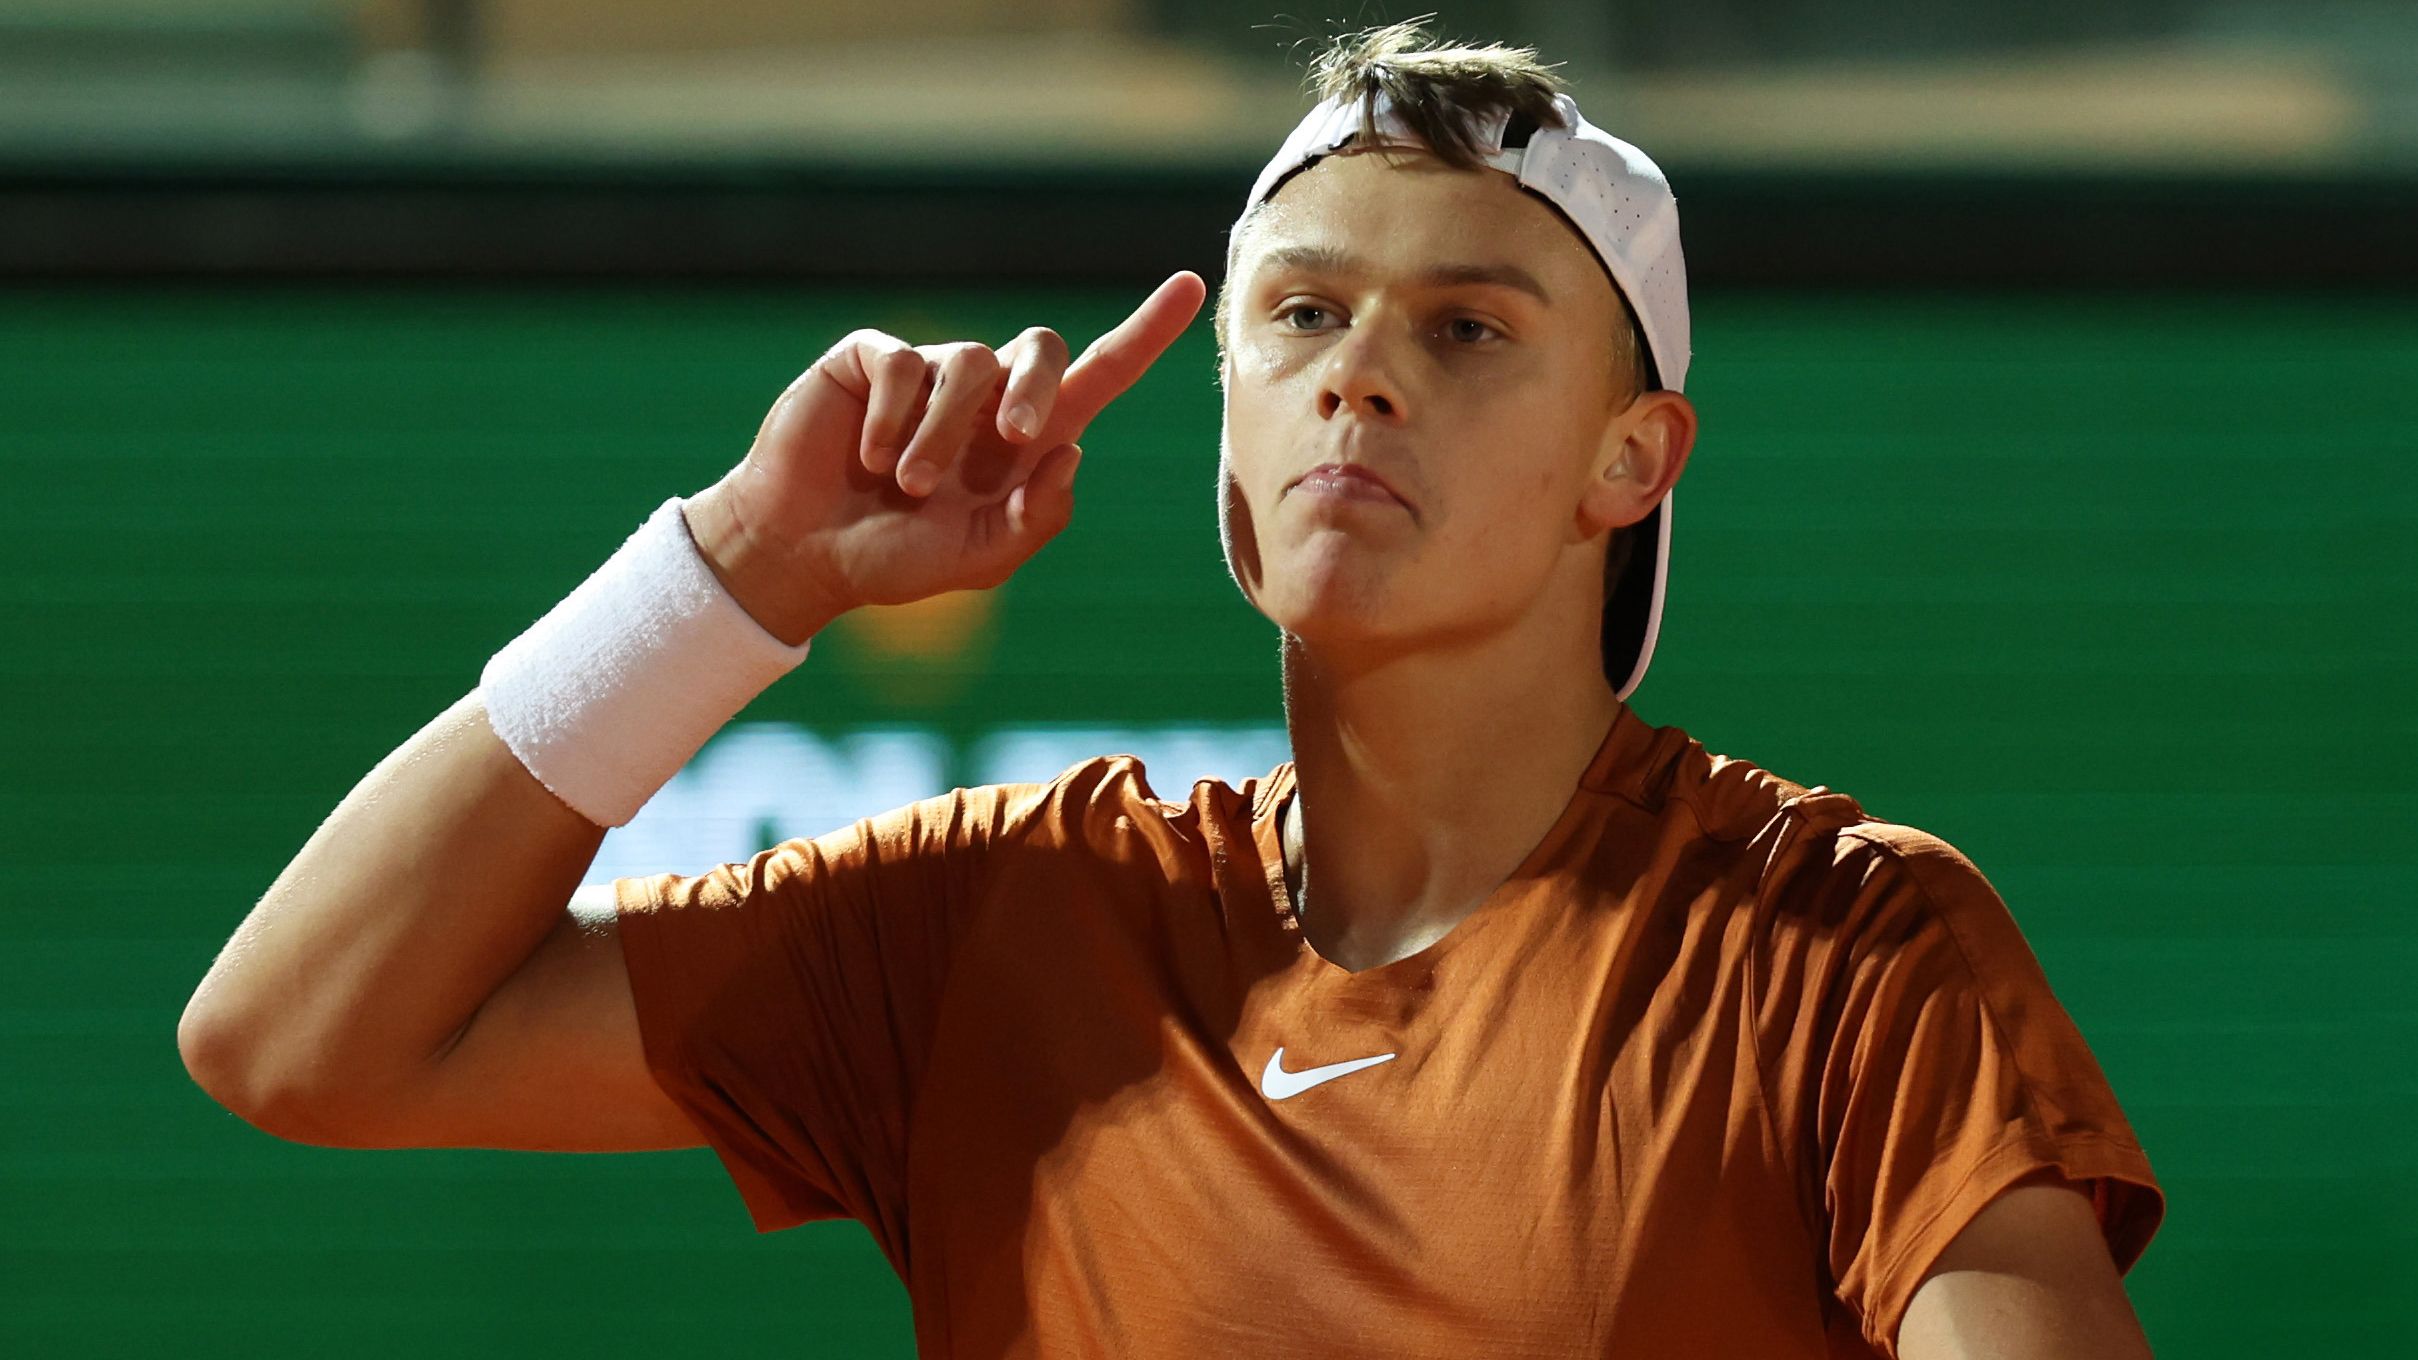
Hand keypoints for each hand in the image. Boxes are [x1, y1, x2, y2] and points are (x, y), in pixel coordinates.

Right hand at [684, 271, 1207, 644]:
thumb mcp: (979, 559)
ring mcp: (930, 371)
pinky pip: (904, 361)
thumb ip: (1036, 518)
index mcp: (1028, 440)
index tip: (1194, 287)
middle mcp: (987, 396)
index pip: (1101, 374)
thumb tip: (1072, 450)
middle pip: (1045, 348)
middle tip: (1011, 439)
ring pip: (969, 364)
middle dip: (1037, 389)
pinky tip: (866, 456)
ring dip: (943, 432)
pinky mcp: (872, 359)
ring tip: (905, 483)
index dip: (1146, 332)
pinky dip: (892, 414)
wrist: (802, 554)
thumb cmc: (894, 559)